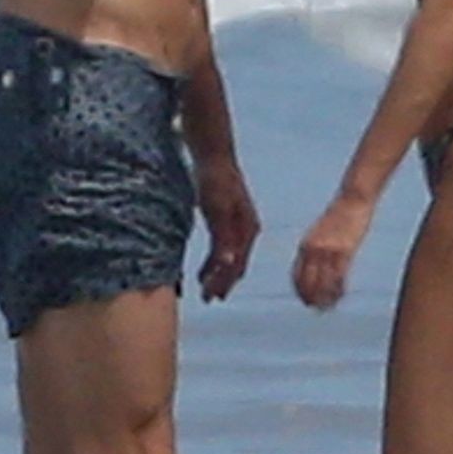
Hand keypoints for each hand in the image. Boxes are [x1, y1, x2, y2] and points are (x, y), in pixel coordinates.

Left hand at [195, 158, 259, 301]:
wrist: (212, 155)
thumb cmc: (214, 180)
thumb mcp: (216, 210)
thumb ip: (223, 238)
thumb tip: (229, 265)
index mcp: (247, 229)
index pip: (236, 264)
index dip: (223, 282)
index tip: (210, 297)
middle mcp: (247, 230)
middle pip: (236, 264)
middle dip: (223, 283)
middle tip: (208, 298)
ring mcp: (239, 224)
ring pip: (231, 257)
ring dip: (219, 273)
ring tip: (205, 286)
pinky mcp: (228, 218)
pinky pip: (224, 246)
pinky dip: (215, 260)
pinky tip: (207, 265)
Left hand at [292, 192, 373, 310]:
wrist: (353, 199)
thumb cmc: (340, 214)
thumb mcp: (322, 231)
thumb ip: (317, 246)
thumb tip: (317, 262)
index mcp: (305, 245)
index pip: (296, 274)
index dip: (299, 291)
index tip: (305, 300)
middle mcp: (313, 249)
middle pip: (307, 282)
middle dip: (310, 298)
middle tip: (316, 309)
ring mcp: (328, 251)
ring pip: (323, 284)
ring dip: (324, 299)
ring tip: (328, 307)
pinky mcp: (344, 251)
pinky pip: (339, 278)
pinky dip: (338, 290)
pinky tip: (341, 295)